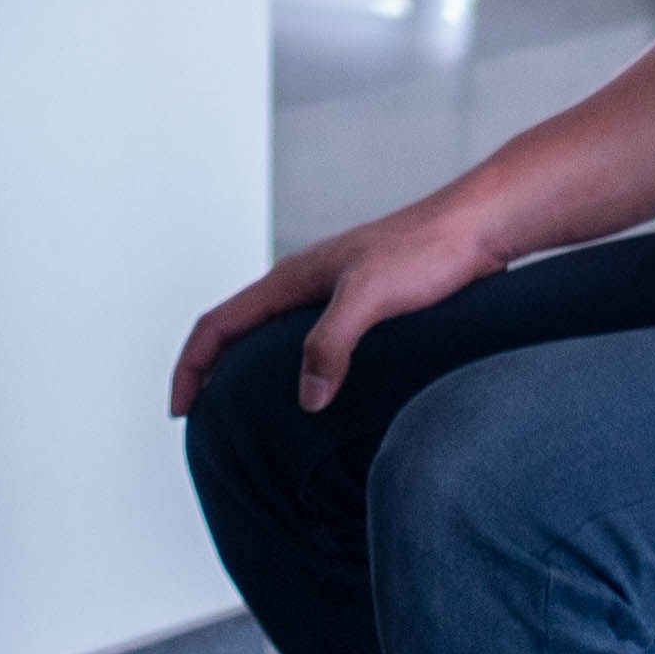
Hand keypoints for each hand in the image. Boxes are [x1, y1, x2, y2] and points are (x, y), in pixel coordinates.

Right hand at [170, 190, 504, 418]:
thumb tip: (307, 399)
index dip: (192, 368)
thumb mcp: (369, 297)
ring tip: (247, 419)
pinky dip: (293, 373)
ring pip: (271, 339)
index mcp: (290, 280)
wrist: (475, 230)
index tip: (179, 411)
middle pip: (235, 332)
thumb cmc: (424, 251)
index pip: (217, 325)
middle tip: (202, 423)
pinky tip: (317, 399)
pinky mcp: (364, 309)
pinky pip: (311, 345)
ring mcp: (332, 297)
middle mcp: (303, 287)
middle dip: (209, 374)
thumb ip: (330, 343)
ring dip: (247, 373)